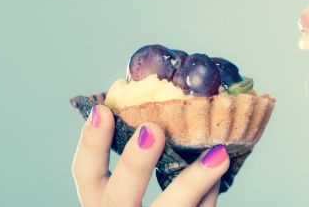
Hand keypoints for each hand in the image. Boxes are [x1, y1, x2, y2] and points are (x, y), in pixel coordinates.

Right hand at [72, 105, 229, 206]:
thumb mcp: (132, 194)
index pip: (85, 175)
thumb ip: (144, 165)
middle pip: (118, 198)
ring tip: (218, 155)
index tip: (103, 110)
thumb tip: (166, 120)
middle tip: (153, 130)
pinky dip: (209, 193)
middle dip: (134, 164)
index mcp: (102, 203)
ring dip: (192, 183)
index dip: (90, 144)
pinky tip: (222, 165)